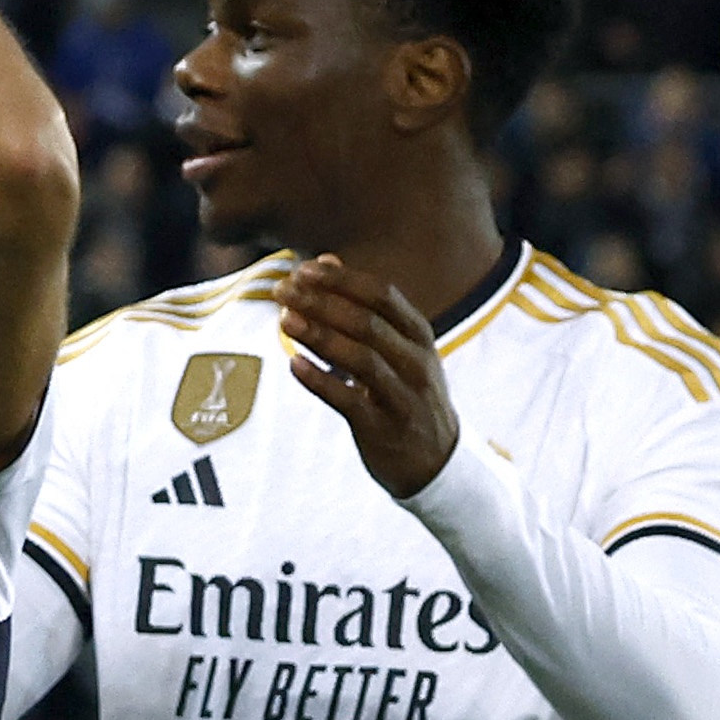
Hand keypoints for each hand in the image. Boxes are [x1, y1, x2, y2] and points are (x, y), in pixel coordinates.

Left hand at [278, 255, 460, 495]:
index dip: (341, 279)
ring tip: (284, 320)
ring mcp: (402, 396)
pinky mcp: (383, 428)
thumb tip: (326, 260)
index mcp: (418, 336)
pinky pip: (349, 400)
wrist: (436, 460)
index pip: (382, 296)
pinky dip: (320, 381)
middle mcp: (415, 361)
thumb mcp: (397, 347)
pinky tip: (293, 364)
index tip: (303, 269)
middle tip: (282, 291)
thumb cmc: (406, 392)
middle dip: (321, 303)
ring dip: (319, 337)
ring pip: (360, 359)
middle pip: (367, 323)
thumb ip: (362, 306)